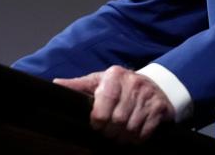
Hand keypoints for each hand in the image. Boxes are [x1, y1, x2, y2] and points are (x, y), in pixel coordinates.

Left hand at [54, 65, 175, 142]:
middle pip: (117, 121)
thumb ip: (78, 85)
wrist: (156, 84)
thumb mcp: (99, 81)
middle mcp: (133, 83)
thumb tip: (55, 84)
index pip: (102, 108)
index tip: (97, 124)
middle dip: (110, 132)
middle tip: (108, 132)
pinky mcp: (159, 108)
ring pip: (131, 129)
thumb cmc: (120, 85)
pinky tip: (133, 134)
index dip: (98, 121)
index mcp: (114, 75)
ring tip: (119, 134)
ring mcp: (148, 96)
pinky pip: (145, 132)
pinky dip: (137, 138)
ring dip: (123, 137)